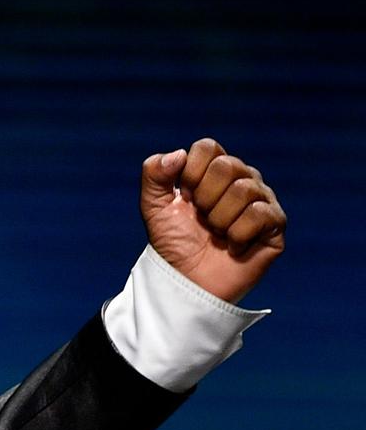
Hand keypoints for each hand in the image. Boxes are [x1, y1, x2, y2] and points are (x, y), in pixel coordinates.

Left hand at [138, 138, 284, 303]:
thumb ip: (154, 175)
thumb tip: (178, 154)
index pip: (208, 147)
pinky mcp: (275, 224)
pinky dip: (238, 234)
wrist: (187, 282)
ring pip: (244, 190)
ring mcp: (262, 200)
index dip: (191, 172)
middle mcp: (242, 179)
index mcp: (214, 171)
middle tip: (202, 219)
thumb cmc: (174, 243)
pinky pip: (260, 214)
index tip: (184, 197)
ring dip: (219, 219)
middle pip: (227, 165)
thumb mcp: (153, 207)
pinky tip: (233, 246)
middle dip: (205, 197)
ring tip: (217, 234)